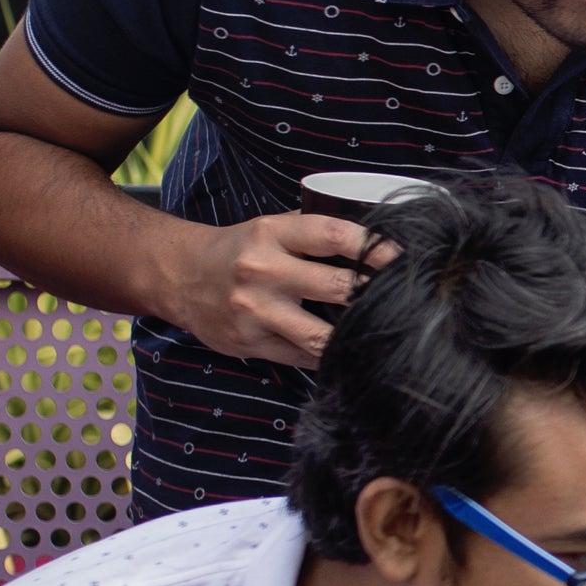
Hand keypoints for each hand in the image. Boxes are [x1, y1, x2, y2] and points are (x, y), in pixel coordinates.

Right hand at [152, 212, 383, 370]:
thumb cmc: (240, 249)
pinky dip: (329, 357)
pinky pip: (302, 358)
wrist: (180, 275)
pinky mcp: (250, 342)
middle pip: (337, 288)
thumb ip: (315, 234)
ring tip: (381, 336)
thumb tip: (377, 242)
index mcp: (274, 233)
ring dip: (354, 338)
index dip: (376, 249)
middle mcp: (263, 270)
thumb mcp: (272, 227)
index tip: (405, 260)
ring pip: (321, 336)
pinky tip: (347, 352)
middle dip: (375, 298)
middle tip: (405, 303)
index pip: (336, 236)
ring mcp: (256, 310)